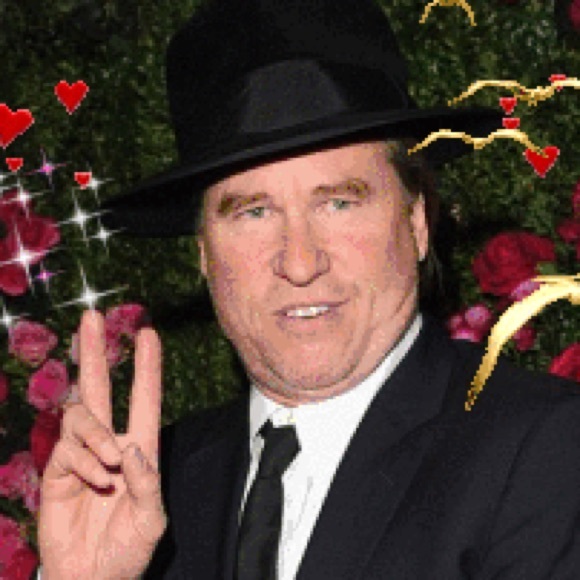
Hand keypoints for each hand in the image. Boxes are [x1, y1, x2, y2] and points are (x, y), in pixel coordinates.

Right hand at [38, 310, 166, 578]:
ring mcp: (82, 455)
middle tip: (91, 318)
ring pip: (81, 416)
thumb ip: (147, 483)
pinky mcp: (59, 470)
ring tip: (109, 464)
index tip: (148, 333)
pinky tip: (93, 484)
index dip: (147, 367)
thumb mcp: (151, 519)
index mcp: (140, 449)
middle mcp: (110, 444)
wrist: (91, 578)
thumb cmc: (128, 550)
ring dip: (97, 435)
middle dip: (95, 352)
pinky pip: (67, 450)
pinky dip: (83, 464)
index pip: (144, 398)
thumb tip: (131, 447)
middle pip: (99, 388)